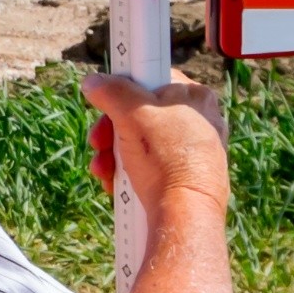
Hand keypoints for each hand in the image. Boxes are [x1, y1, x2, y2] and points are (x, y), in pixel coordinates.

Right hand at [81, 72, 229, 217]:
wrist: (186, 214)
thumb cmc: (167, 160)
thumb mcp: (132, 115)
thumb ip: (111, 91)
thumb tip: (94, 82)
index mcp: (195, 96)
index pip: (150, 79)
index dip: (123, 91)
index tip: (106, 104)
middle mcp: (199, 119)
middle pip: (141, 113)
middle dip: (111, 131)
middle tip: (98, 143)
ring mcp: (194, 148)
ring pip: (141, 141)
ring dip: (113, 154)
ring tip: (104, 171)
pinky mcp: (186, 174)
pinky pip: (151, 164)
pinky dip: (129, 171)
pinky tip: (117, 184)